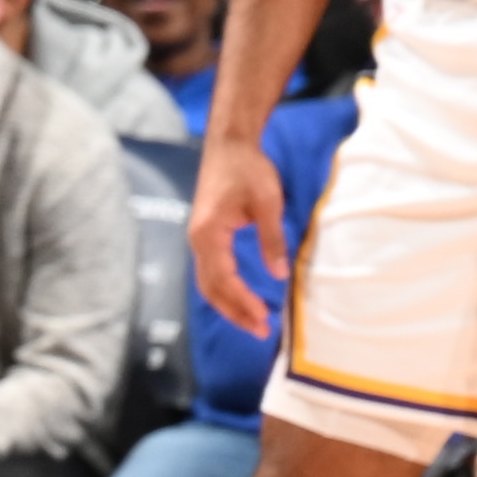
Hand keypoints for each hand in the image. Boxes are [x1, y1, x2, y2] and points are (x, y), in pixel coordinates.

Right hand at [185, 131, 288, 338]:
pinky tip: (240, 297)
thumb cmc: (248, 170)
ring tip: (252, 321)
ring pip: (207, 282)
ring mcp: (198, 238)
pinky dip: (224, 289)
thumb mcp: (268, 203)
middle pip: (210, 287)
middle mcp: (197, 240)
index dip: (243, 302)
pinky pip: (210, 271)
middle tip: (260, 331)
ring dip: (228, 304)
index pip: (224, 279)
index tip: (265, 318)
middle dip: (234, 311)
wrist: (229, 145)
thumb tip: (280, 274)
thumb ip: (272, 240)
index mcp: (209, 234)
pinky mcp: (205, 235)